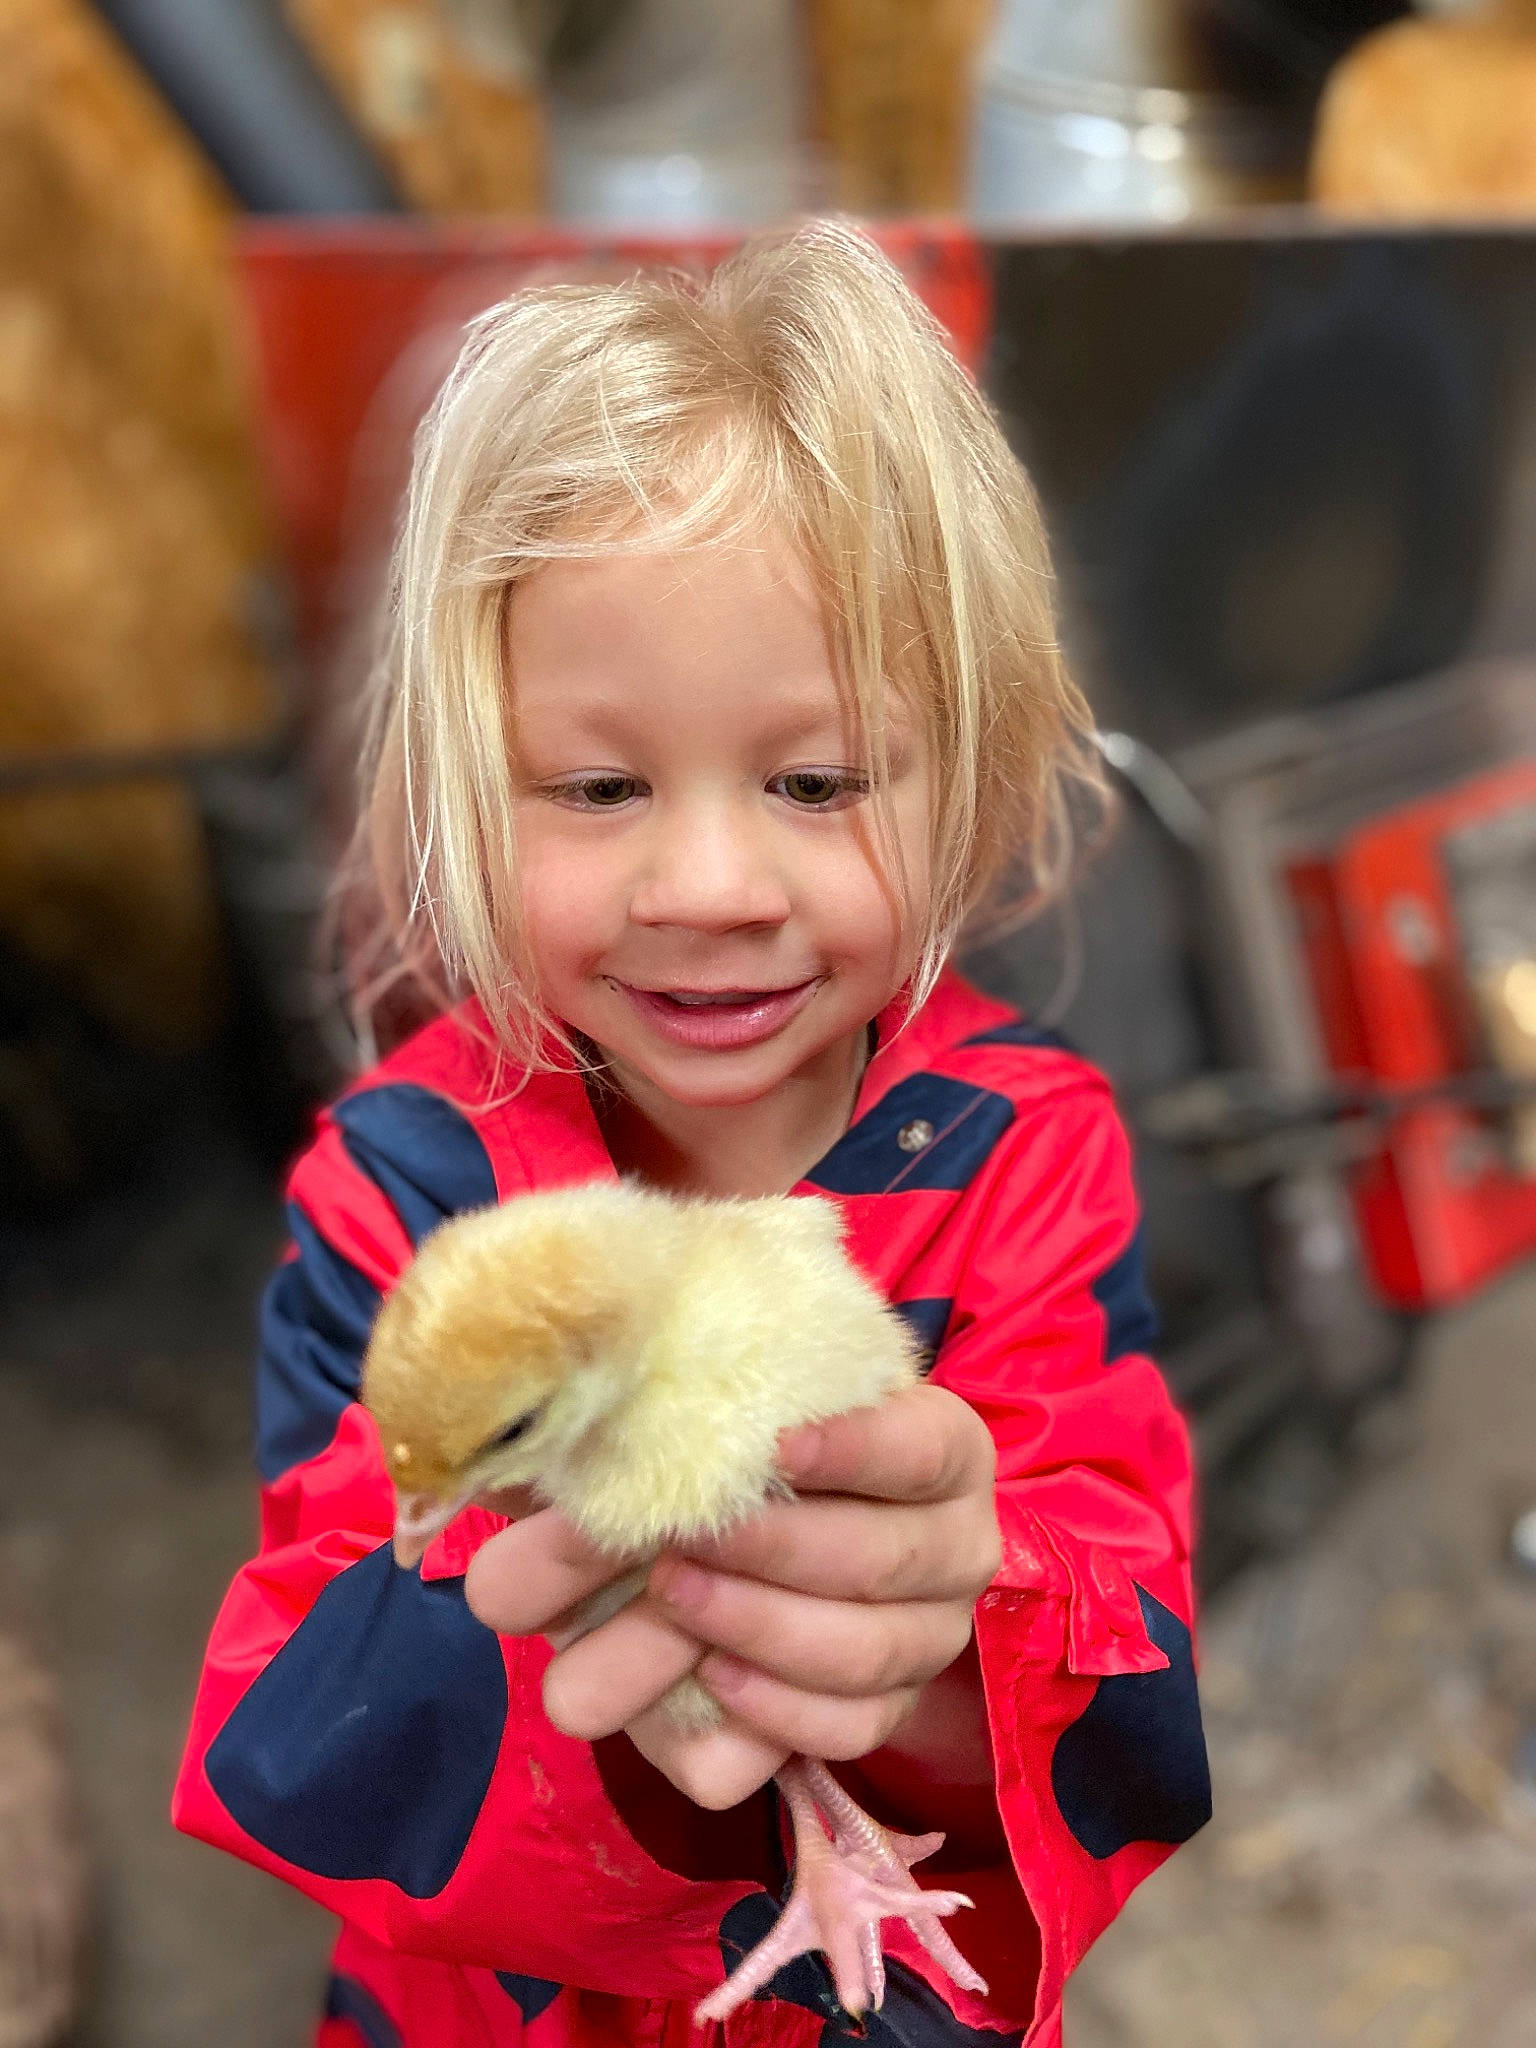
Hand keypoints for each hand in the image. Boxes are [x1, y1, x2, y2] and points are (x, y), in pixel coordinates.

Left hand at [464, 1384, 1000, 1809]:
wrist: (734, 1519)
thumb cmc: (719, 1439)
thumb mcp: (678, 1417)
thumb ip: (619, 1430)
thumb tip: (527, 1484)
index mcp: (937, 1449)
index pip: (923, 1447)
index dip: (856, 1449)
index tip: (768, 1447)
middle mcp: (952, 1548)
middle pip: (879, 1562)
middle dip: (767, 1554)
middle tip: (667, 1549)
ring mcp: (922, 1642)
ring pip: (860, 1658)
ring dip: (753, 1630)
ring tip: (664, 1602)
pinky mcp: (875, 1717)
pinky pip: (839, 1734)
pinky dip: (771, 1711)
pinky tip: (703, 1676)